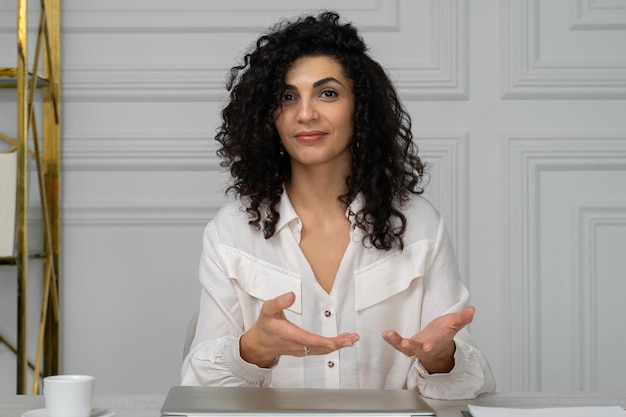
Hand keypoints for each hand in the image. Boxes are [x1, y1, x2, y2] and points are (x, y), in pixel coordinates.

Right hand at [240, 292, 359, 367]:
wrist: (260, 344)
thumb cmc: (265, 325)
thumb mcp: (267, 310)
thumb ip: (279, 302)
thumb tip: (292, 295)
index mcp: (289, 334)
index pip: (307, 340)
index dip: (321, 342)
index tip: (334, 342)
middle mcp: (297, 345)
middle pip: (320, 347)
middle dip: (337, 344)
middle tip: (352, 339)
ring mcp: (302, 350)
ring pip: (322, 350)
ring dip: (338, 345)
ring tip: (352, 338)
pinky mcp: (305, 351)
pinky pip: (321, 350)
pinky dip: (332, 346)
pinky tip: (342, 341)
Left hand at [381, 306, 474, 373]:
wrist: (436, 345)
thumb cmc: (443, 334)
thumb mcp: (454, 325)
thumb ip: (463, 318)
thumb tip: (472, 309)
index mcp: (437, 341)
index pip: (435, 343)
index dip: (431, 345)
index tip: (427, 347)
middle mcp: (425, 347)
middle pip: (418, 348)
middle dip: (413, 346)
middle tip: (406, 344)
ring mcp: (414, 347)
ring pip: (405, 348)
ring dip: (396, 342)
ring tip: (389, 334)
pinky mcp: (405, 345)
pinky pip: (397, 343)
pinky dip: (390, 339)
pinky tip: (385, 333)